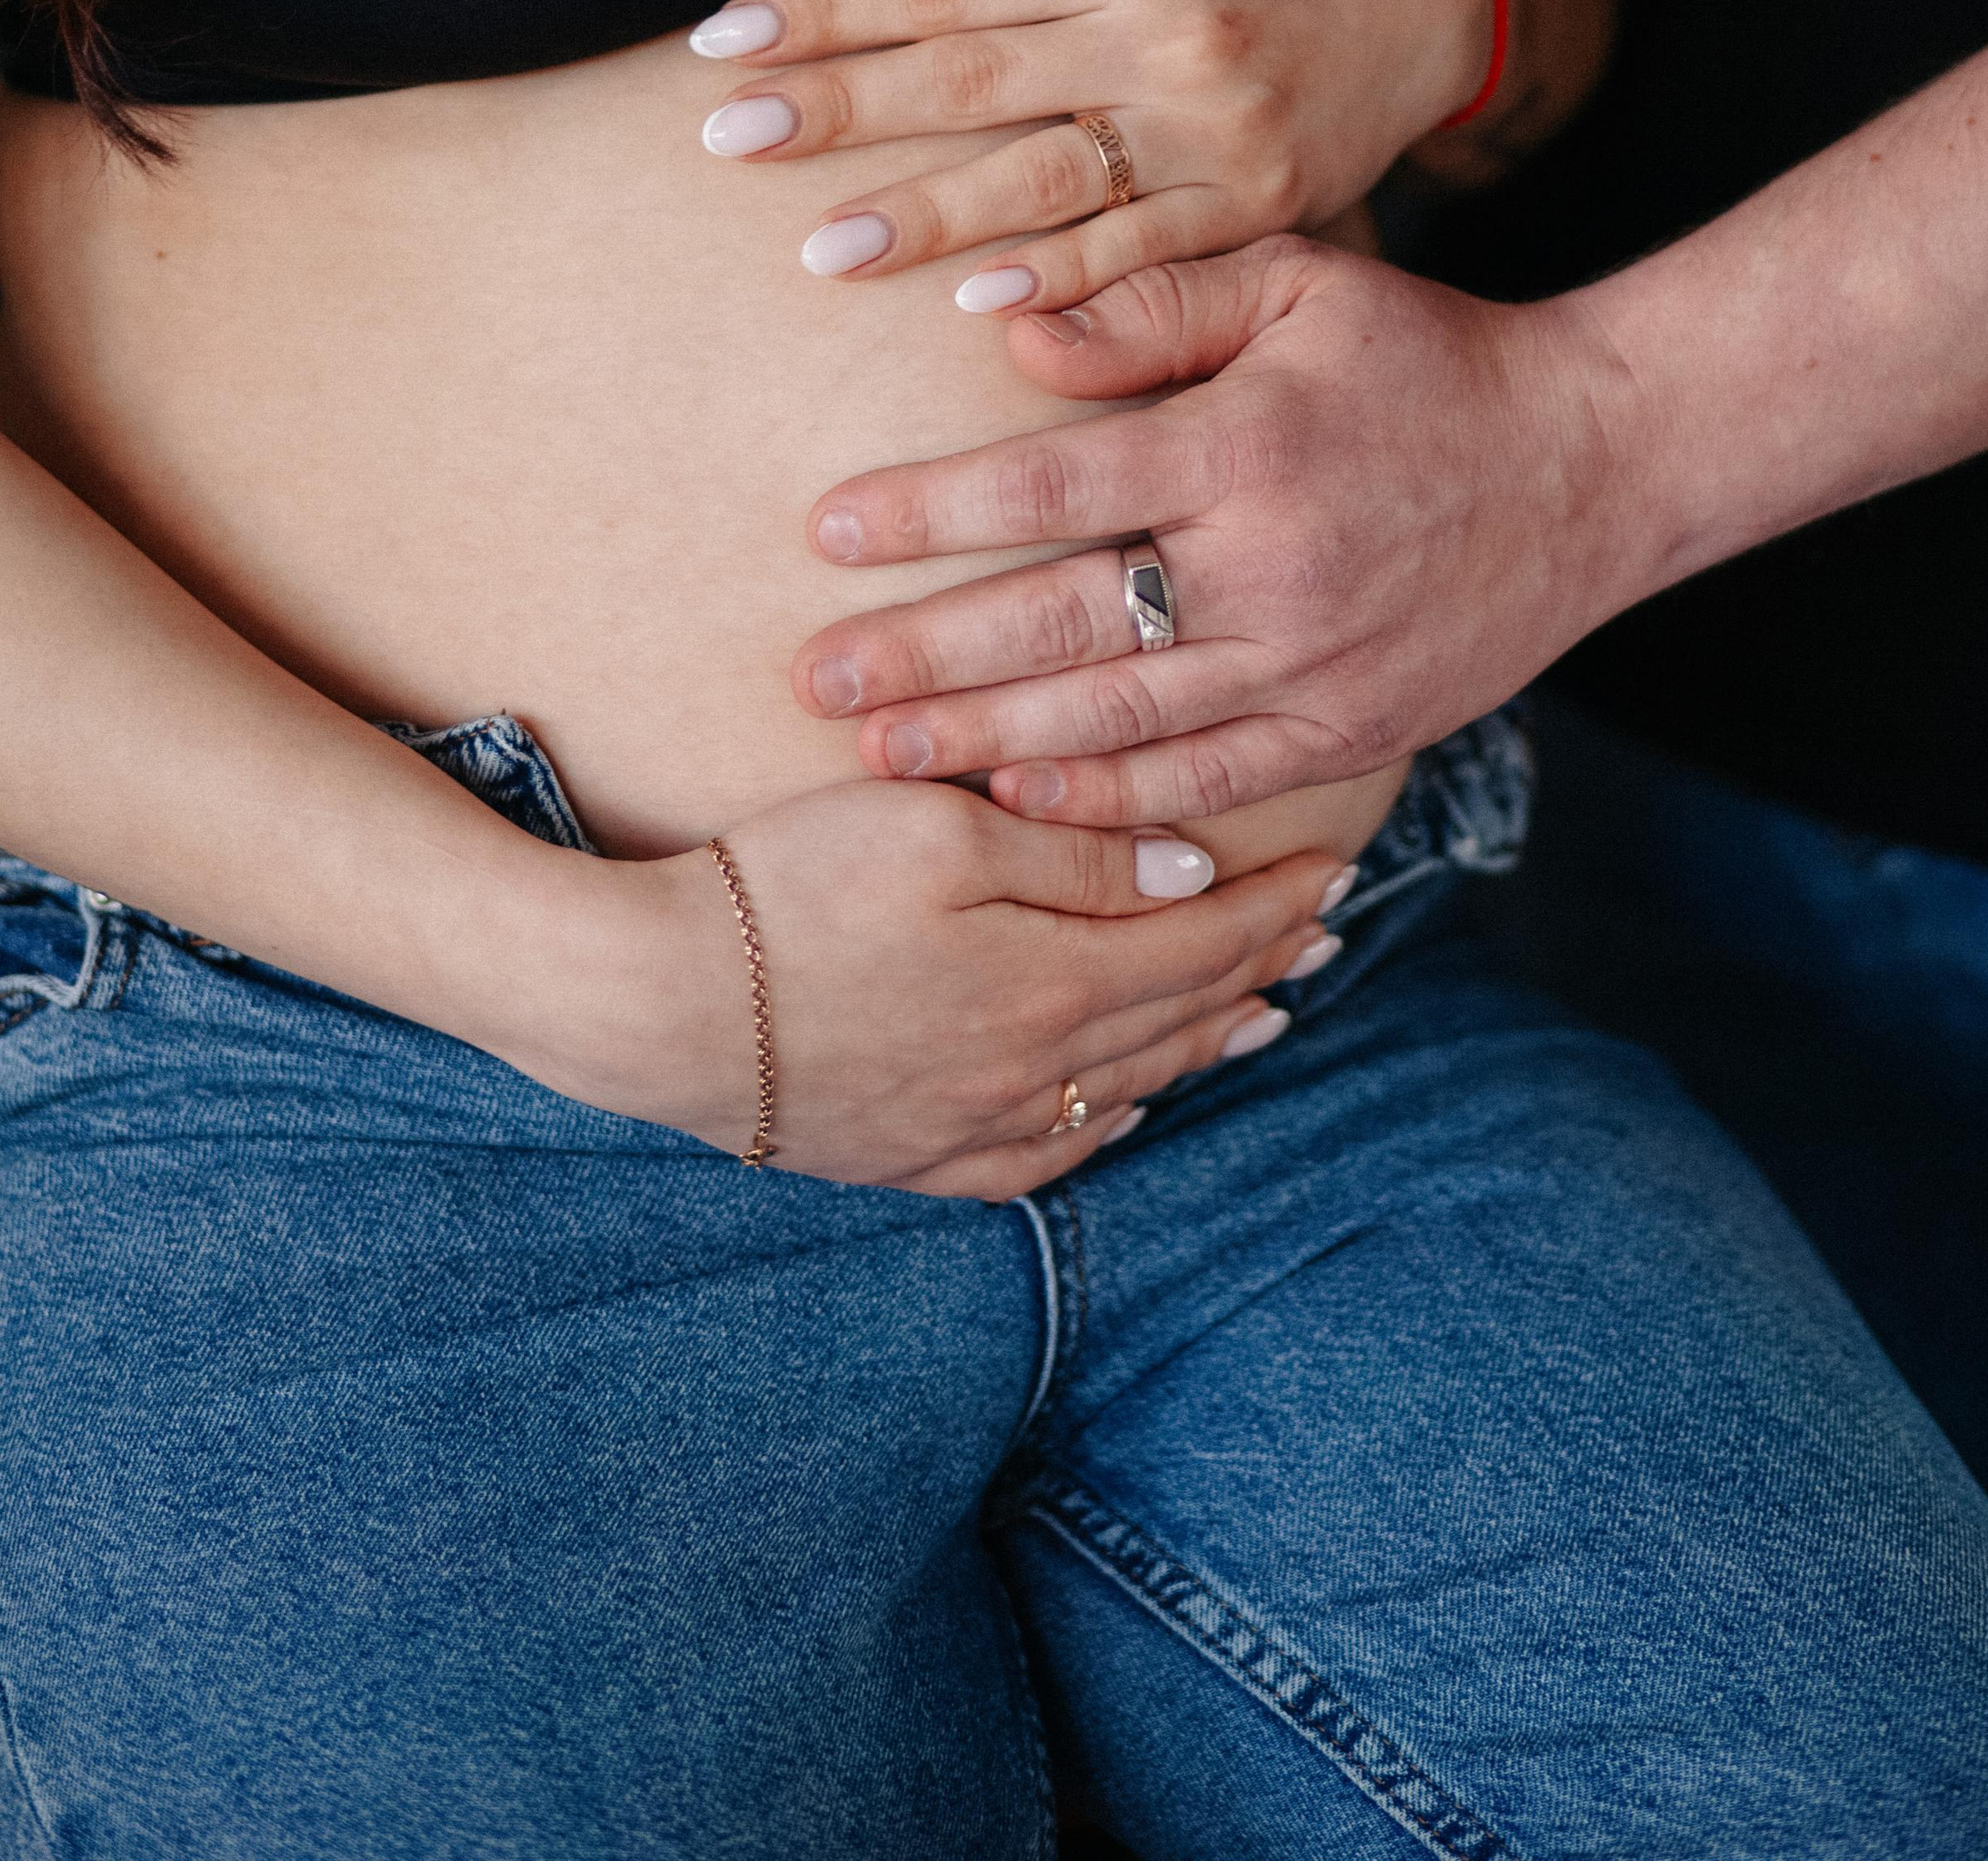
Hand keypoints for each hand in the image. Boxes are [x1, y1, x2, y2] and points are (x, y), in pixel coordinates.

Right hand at [527, 774, 1349, 1198]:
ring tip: (1262, 1013)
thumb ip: (1072, 857)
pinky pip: (1044, 1156)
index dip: (1274, 905)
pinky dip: (1107, 1121)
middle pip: (1177, 1017)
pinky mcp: (909, 1157)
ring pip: (1124, 1088)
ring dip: (1203, 1044)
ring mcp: (969, 1127)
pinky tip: (1126, 1102)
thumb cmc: (787, 886)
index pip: (1201, 943)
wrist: (651, 1003)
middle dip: (1258, 967)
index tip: (1335, 868)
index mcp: (1049, 983)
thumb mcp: (937, 830)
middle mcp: (1030, 1073)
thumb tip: (1189, 877)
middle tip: (1322, 932)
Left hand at [689, 0, 1492, 312]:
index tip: (725, 37)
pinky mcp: (1256, 206)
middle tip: (730, 140)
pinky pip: (1140, 253)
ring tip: (821, 250)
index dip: (828, 8)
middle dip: (842, 110)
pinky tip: (973, 304)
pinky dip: (1056, 281)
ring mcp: (1213, 128)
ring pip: (1045, 178)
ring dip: (926, 218)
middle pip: (974, 78)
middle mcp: (1163, 30)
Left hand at [789, 239, 1638, 827]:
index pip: (1054, 485)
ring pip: (1120, 721)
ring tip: (876, 752)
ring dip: (987, 742)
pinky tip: (1020, 804)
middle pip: (1063, 624)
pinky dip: (1110, 803)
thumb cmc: (1425, 357)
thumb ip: (1155, 301)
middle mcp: (1275, 571)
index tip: (826, 529)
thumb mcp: (1301, 282)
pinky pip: (1208, 783)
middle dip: (925, 657)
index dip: (930, 512)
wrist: (1592, 465)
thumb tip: (1012, 333)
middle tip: (813, 677)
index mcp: (1249, 447)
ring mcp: (1315, 668)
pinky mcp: (1349, 736)